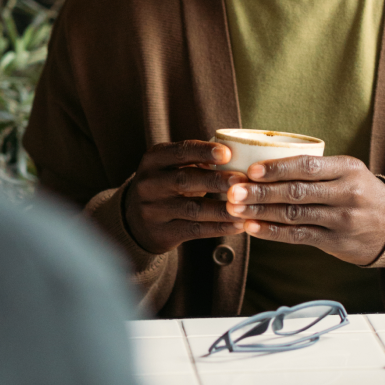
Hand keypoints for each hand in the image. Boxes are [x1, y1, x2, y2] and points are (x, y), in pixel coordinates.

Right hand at [120, 141, 241, 253]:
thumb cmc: (167, 186)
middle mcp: (149, 184)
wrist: (136, 221)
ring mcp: (153, 210)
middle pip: (184, 180)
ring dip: (223, 208)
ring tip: (248, 206)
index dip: (203, 152)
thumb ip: (195, 159)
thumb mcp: (170, 167)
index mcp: (153, 161)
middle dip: (216, 179)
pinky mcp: (161, 232)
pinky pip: (195, 230)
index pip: (178, 152)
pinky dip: (219, 227)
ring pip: (193, 208)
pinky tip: (239, 225)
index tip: (227, 153)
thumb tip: (237, 155)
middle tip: (242, 180)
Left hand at [226, 154, 384, 266]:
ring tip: (234, 209)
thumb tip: (259, 162)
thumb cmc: (358, 192)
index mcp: (347, 169)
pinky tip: (252, 227)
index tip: (250, 170)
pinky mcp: (336, 241)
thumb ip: (314, 168)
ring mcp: (342, 219)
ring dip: (260, 212)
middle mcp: (347, 193)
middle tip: (232, 191)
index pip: (307, 166)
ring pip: (294, 215)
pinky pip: (298, 236)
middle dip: (261, 191)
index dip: (277, 168)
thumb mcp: (347, 172)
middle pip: (296, 192)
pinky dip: (272, 232)